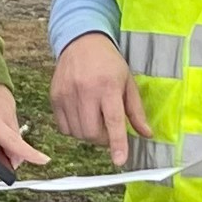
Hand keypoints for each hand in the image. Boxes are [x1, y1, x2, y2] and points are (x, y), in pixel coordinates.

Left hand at [0, 80, 46, 172]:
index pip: (13, 141)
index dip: (29, 153)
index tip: (43, 161)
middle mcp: (4, 113)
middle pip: (14, 143)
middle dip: (9, 157)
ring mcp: (7, 106)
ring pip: (12, 133)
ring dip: (4, 144)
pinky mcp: (7, 102)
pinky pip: (9, 123)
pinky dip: (2, 132)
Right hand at [50, 33, 141, 167]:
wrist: (82, 42)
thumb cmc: (109, 63)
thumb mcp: (128, 82)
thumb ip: (136, 111)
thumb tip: (146, 134)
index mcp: (108, 86)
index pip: (113, 121)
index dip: (117, 143)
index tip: (120, 160)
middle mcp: (85, 91)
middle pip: (92, 132)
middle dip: (103, 139)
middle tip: (109, 130)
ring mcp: (67, 94)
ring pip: (77, 133)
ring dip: (89, 135)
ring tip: (95, 119)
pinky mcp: (55, 97)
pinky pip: (63, 128)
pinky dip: (74, 129)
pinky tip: (82, 116)